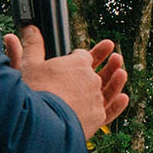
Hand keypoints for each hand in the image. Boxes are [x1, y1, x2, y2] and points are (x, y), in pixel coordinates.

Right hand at [7, 26, 128, 140]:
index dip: (79, 56)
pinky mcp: (98, 117)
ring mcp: (97, 98)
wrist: (44, 123)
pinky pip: (110, 109)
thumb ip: (32, 46)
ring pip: (107, 89)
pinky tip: (123, 98)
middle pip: (97, 72)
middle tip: (116, 57)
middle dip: (105, 65)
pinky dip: (117, 104)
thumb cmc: (36, 91)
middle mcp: (91, 79)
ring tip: (121, 73)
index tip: (80, 55)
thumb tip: (29, 28)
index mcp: (78, 63)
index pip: (83, 55)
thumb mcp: (30, 65)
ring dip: (116, 81)